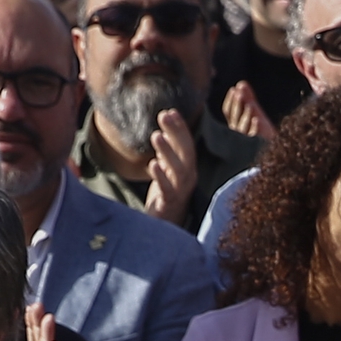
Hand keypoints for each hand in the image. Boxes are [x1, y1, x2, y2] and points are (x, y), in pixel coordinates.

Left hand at [145, 109, 199, 224]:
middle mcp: (187, 179)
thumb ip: (166, 155)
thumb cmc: (166, 198)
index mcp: (187, 169)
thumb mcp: (167, 173)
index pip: (186, 145)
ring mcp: (180, 192)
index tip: (170, 111)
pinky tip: (152, 164)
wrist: (165, 229)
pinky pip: (167, 190)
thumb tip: (162, 132)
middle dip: (176, 133)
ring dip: (168, 152)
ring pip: (178, 170)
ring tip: (156, 136)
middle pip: (186, 153)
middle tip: (164, 116)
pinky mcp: (168, 204)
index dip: (180, 128)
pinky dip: (161, 176)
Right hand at [223, 82, 275, 140]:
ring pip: (242, 126)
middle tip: (239, 93)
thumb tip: (241, 83)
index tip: (233, 89)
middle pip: (234, 117)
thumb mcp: (254, 110)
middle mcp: (237, 131)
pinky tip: (256, 119)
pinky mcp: (255, 144)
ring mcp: (245, 138)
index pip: (228, 111)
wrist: (272, 146)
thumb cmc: (260, 127)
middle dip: (236, 105)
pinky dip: (254, 128)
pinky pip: (253, 136)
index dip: (230, 100)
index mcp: (235, 122)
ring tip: (250, 105)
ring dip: (245, 115)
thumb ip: (248, 97)